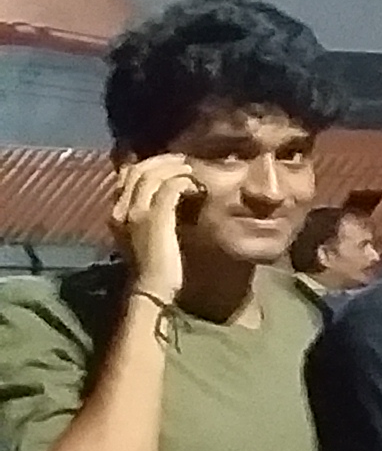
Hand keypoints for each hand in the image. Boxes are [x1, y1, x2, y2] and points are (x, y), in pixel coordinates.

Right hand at [104, 156, 191, 303]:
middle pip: (137, 170)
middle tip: (185, 161)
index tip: (171, 163)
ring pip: (151, 175)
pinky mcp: (154, 219)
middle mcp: (120, 209)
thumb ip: (151, 213)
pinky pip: (168, 189)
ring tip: (192, 171)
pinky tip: (196, 187)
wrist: (152, 289)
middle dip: (163, 161)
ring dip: (175, 169)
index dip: (149, 164)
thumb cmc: (156, 264)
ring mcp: (135, 213)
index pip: (126, 175)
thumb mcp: (147, 233)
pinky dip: (183, 182)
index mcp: (116, 212)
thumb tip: (170, 192)